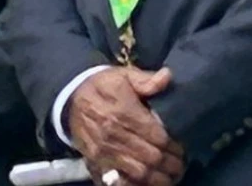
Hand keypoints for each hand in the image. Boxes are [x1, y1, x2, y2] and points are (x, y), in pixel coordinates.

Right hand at [68, 67, 185, 185]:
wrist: (70, 97)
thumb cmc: (102, 86)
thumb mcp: (122, 76)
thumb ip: (146, 80)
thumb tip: (168, 76)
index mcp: (123, 111)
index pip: (158, 137)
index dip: (174, 146)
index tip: (181, 147)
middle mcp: (114, 133)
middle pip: (152, 157)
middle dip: (171, 164)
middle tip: (179, 164)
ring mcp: (105, 151)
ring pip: (141, 172)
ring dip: (159, 177)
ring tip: (169, 175)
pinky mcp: (97, 162)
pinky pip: (122, 181)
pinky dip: (137, 184)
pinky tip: (148, 180)